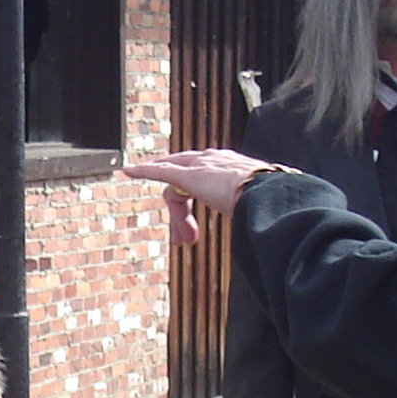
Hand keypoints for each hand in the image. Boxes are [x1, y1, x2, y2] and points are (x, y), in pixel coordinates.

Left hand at [124, 150, 278, 243]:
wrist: (267, 194)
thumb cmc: (268, 202)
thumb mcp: (258, 205)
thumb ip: (253, 208)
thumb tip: (261, 224)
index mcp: (232, 164)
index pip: (204, 176)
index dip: (195, 196)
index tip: (193, 214)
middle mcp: (214, 159)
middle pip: (187, 182)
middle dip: (184, 211)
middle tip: (188, 238)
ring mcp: (199, 166)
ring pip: (177, 189)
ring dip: (178, 216)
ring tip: (183, 238)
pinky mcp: (185, 175)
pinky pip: (160, 171)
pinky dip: (143, 170)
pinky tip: (128, 170)